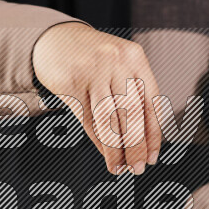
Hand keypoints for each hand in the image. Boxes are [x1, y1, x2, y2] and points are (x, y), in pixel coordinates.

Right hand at [32, 22, 162, 173]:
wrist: (55, 40)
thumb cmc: (93, 60)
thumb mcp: (120, 67)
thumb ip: (133, 96)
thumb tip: (144, 142)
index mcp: (136, 58)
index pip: (151, 103)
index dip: (154, 135)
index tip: (152, 157)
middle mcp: (117, 62)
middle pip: (132, 114)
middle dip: (136, 147)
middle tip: (138, 168)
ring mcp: (93, 71)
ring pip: (109, 120)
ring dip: (116, 150)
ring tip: (120, 168)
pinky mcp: (71, 83)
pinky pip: (88, 119)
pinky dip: (98, 141)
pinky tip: (105, 154)